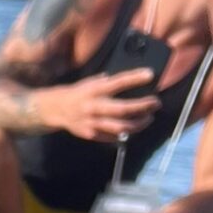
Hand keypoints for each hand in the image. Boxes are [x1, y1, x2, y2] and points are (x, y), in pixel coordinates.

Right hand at [44, 70, 158, 140]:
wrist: (56, 110)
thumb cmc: (78, 93)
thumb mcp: (91, 82)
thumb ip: (108, 82)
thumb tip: (131, 80)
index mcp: (94, 90)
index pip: (118, 82)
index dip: (135, 78)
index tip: (150, 75)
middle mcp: (94, 107)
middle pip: (123, 109)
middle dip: (143, 106)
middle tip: (156, 103)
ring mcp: (93, 123)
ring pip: (121, 127)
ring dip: (139, 124)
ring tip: (149, 118)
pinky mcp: (92, 135)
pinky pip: (112, 137)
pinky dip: (125, 133)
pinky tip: (133, 128)